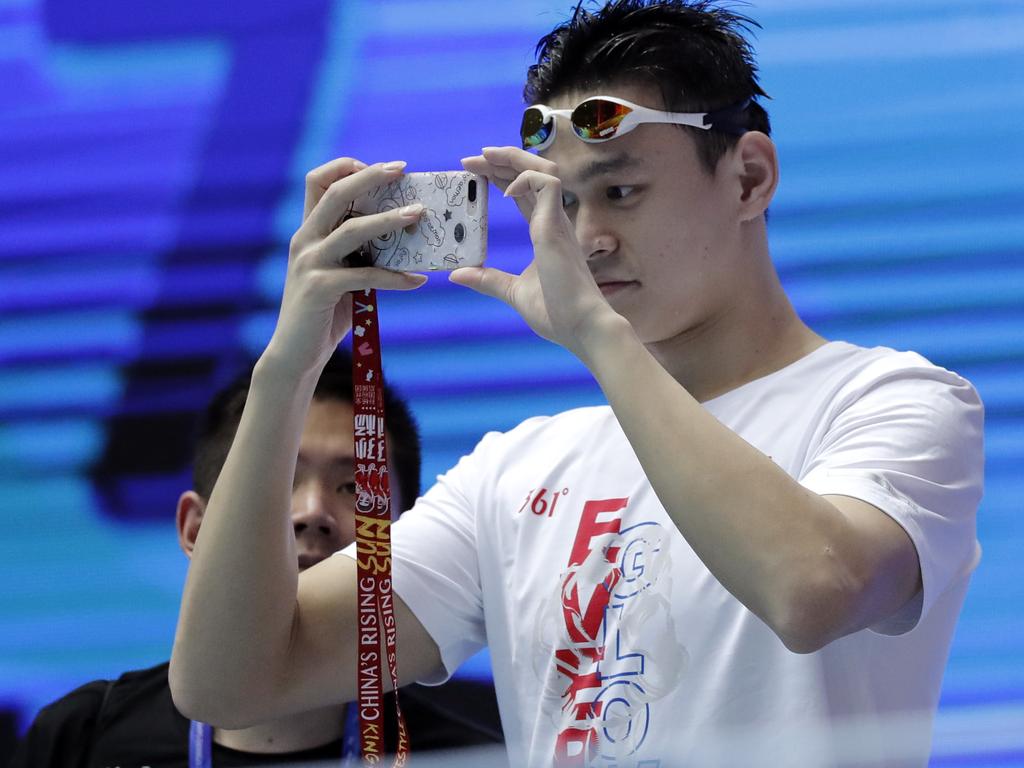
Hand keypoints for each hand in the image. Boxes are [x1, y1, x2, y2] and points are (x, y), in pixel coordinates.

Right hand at [265, 158, 427, 375]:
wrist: (296, 354)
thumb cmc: (325, 313)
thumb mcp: (341, 274)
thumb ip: (360, 252)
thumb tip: (405, 235)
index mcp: (308, 232)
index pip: (318, 182)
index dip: (346, 167)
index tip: (381, 168)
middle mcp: (304, 241)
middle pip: (334, 193)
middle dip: (369, 176)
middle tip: (401, 169)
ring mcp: (309, 263)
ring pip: (352, 229)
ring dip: (388, 219)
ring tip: (418, 215)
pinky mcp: (319, 288)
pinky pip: (365, 275)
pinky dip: (395, 277)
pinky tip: (417, 281)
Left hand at [452, 148, 617, 356]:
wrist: (581, 327)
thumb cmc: (557, 313)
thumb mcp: (513, 292)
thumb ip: (488, 280)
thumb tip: (457, 274)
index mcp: (545, 233)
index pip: (523, 192)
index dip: (501, 177)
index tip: (475, 172)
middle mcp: (554, 222)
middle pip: (531, 175)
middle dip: (501, 161)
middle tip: (471, 159)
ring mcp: (557, 222)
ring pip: (542, 170)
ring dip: (514, 158)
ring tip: (485, 156)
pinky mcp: (557, 226)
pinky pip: (547, 183)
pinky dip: (525, 178)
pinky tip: (504, 191)